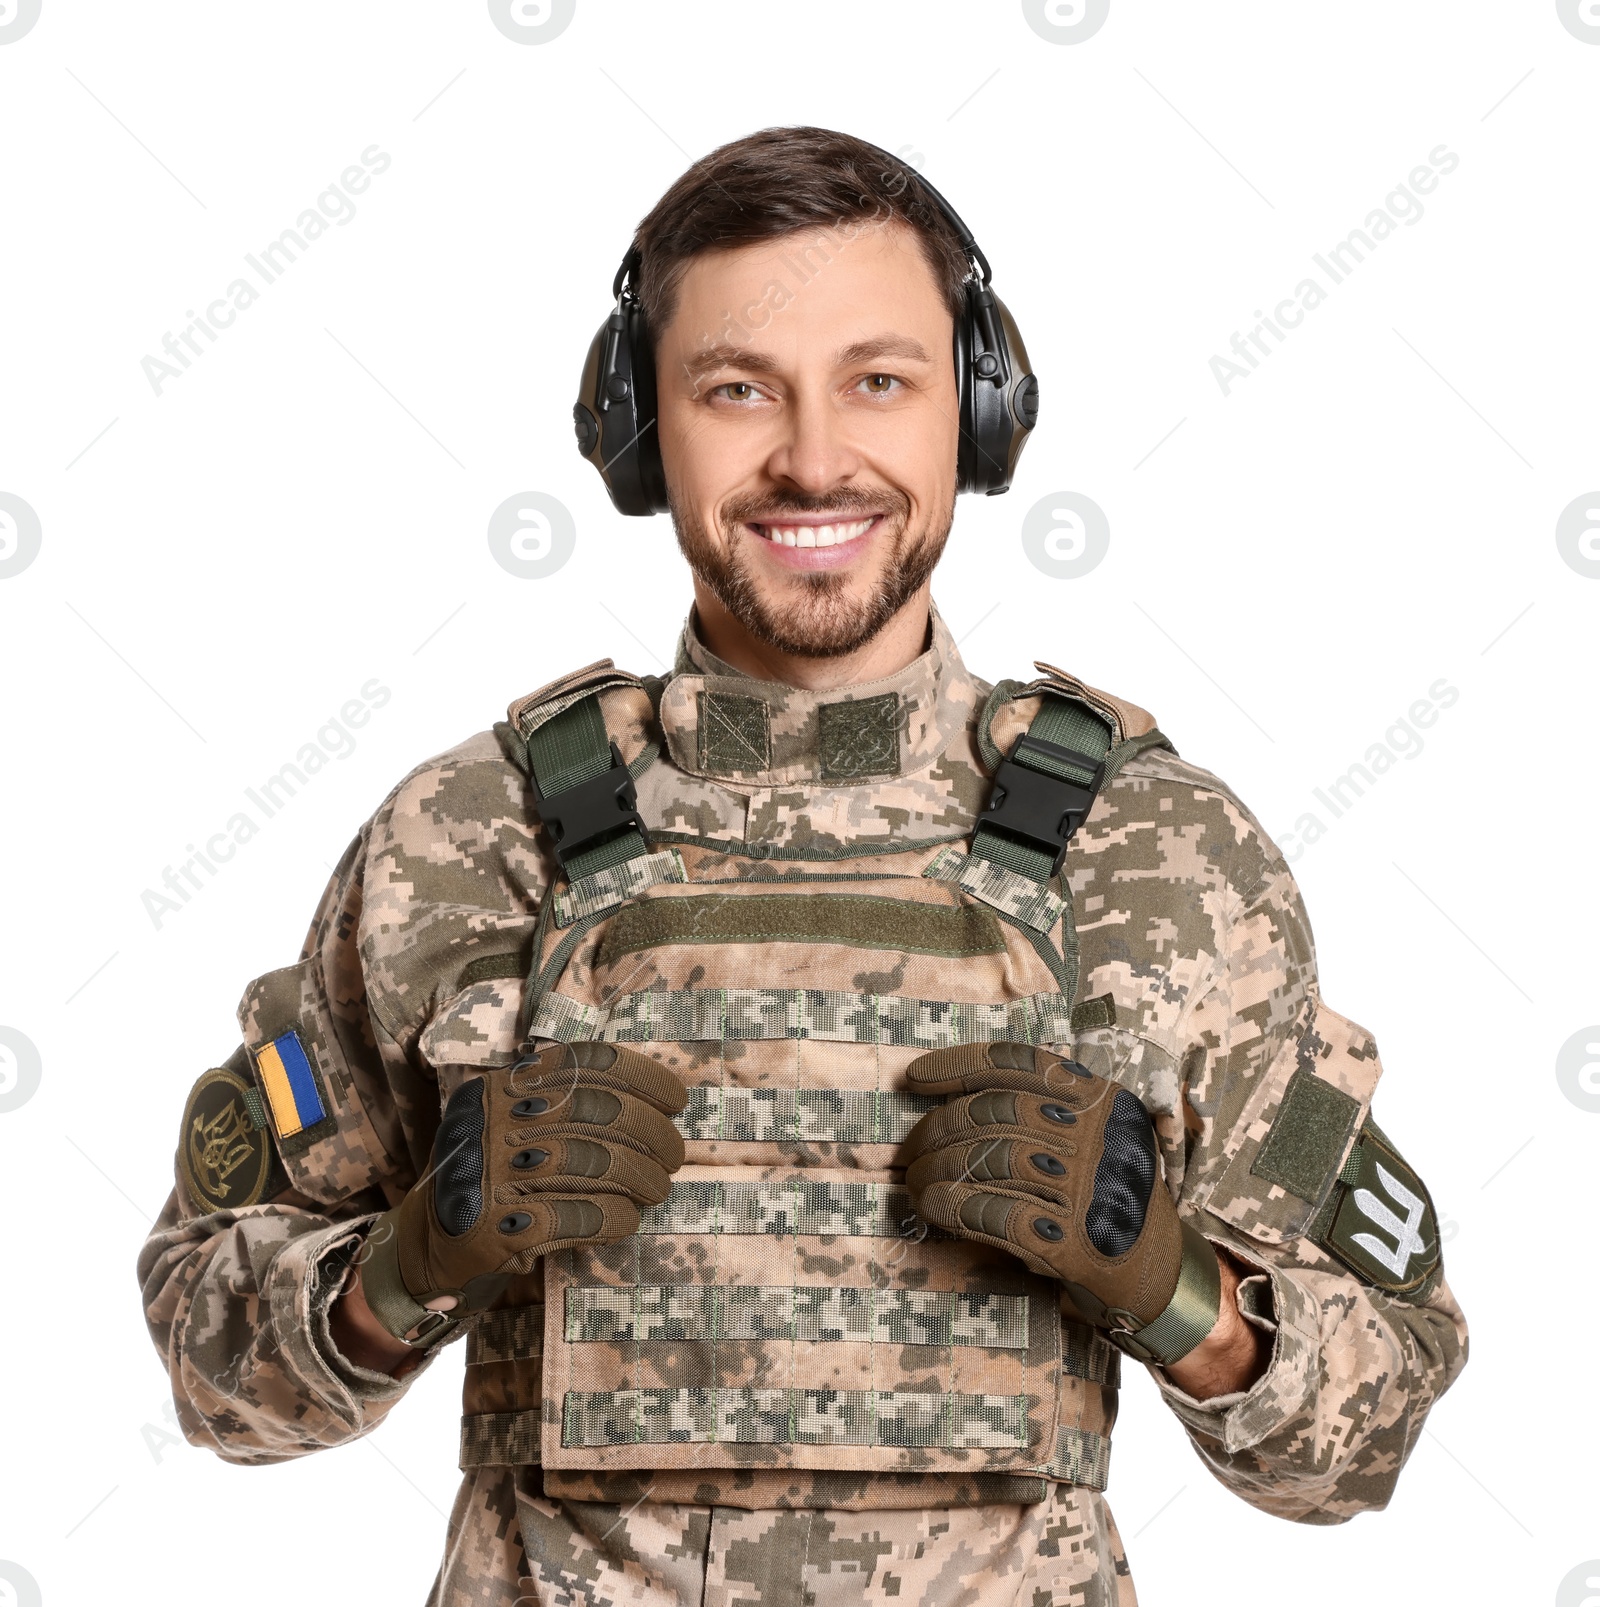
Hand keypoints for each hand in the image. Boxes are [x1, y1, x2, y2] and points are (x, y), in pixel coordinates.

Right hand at [356, 1041, 685, 1348]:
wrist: (425, 1243)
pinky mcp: (492, 1225)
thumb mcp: (514, 1121)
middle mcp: (495, 1120)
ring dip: (638, 1177)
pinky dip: (610, 1218)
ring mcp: (489, 1171)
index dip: (641, 1076)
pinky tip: (625, 1221)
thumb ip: (563, 1102)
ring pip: (591, 1163)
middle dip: (650, 1133)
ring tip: (657, 1189)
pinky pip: (571, 1215)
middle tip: (674, 1155)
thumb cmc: (491, 1175)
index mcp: (506, 1086)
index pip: (586, 1063)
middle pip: (597, 1113)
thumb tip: (654, 1100)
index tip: (676, 1098)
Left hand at [900, 1041, 1220, 1366]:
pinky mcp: (1075, 1240)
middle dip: (937, 1129)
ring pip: (990, 1159)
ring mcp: (1088, 1186)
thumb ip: (1043, 1110)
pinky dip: (956, 1207)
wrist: (1161, 1271)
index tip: (916, 1077)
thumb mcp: (1094, 1135)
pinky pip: (997, 1213)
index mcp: (1100, 1098)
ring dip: (938, 1170)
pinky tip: (934, 1208)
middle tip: (910, 1152)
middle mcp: (1097, 1134)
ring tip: (916, 1183)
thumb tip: (948, 1102)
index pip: (1017, 1064)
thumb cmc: (1109, 1194)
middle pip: (994, 1112)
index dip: (958, 1065)